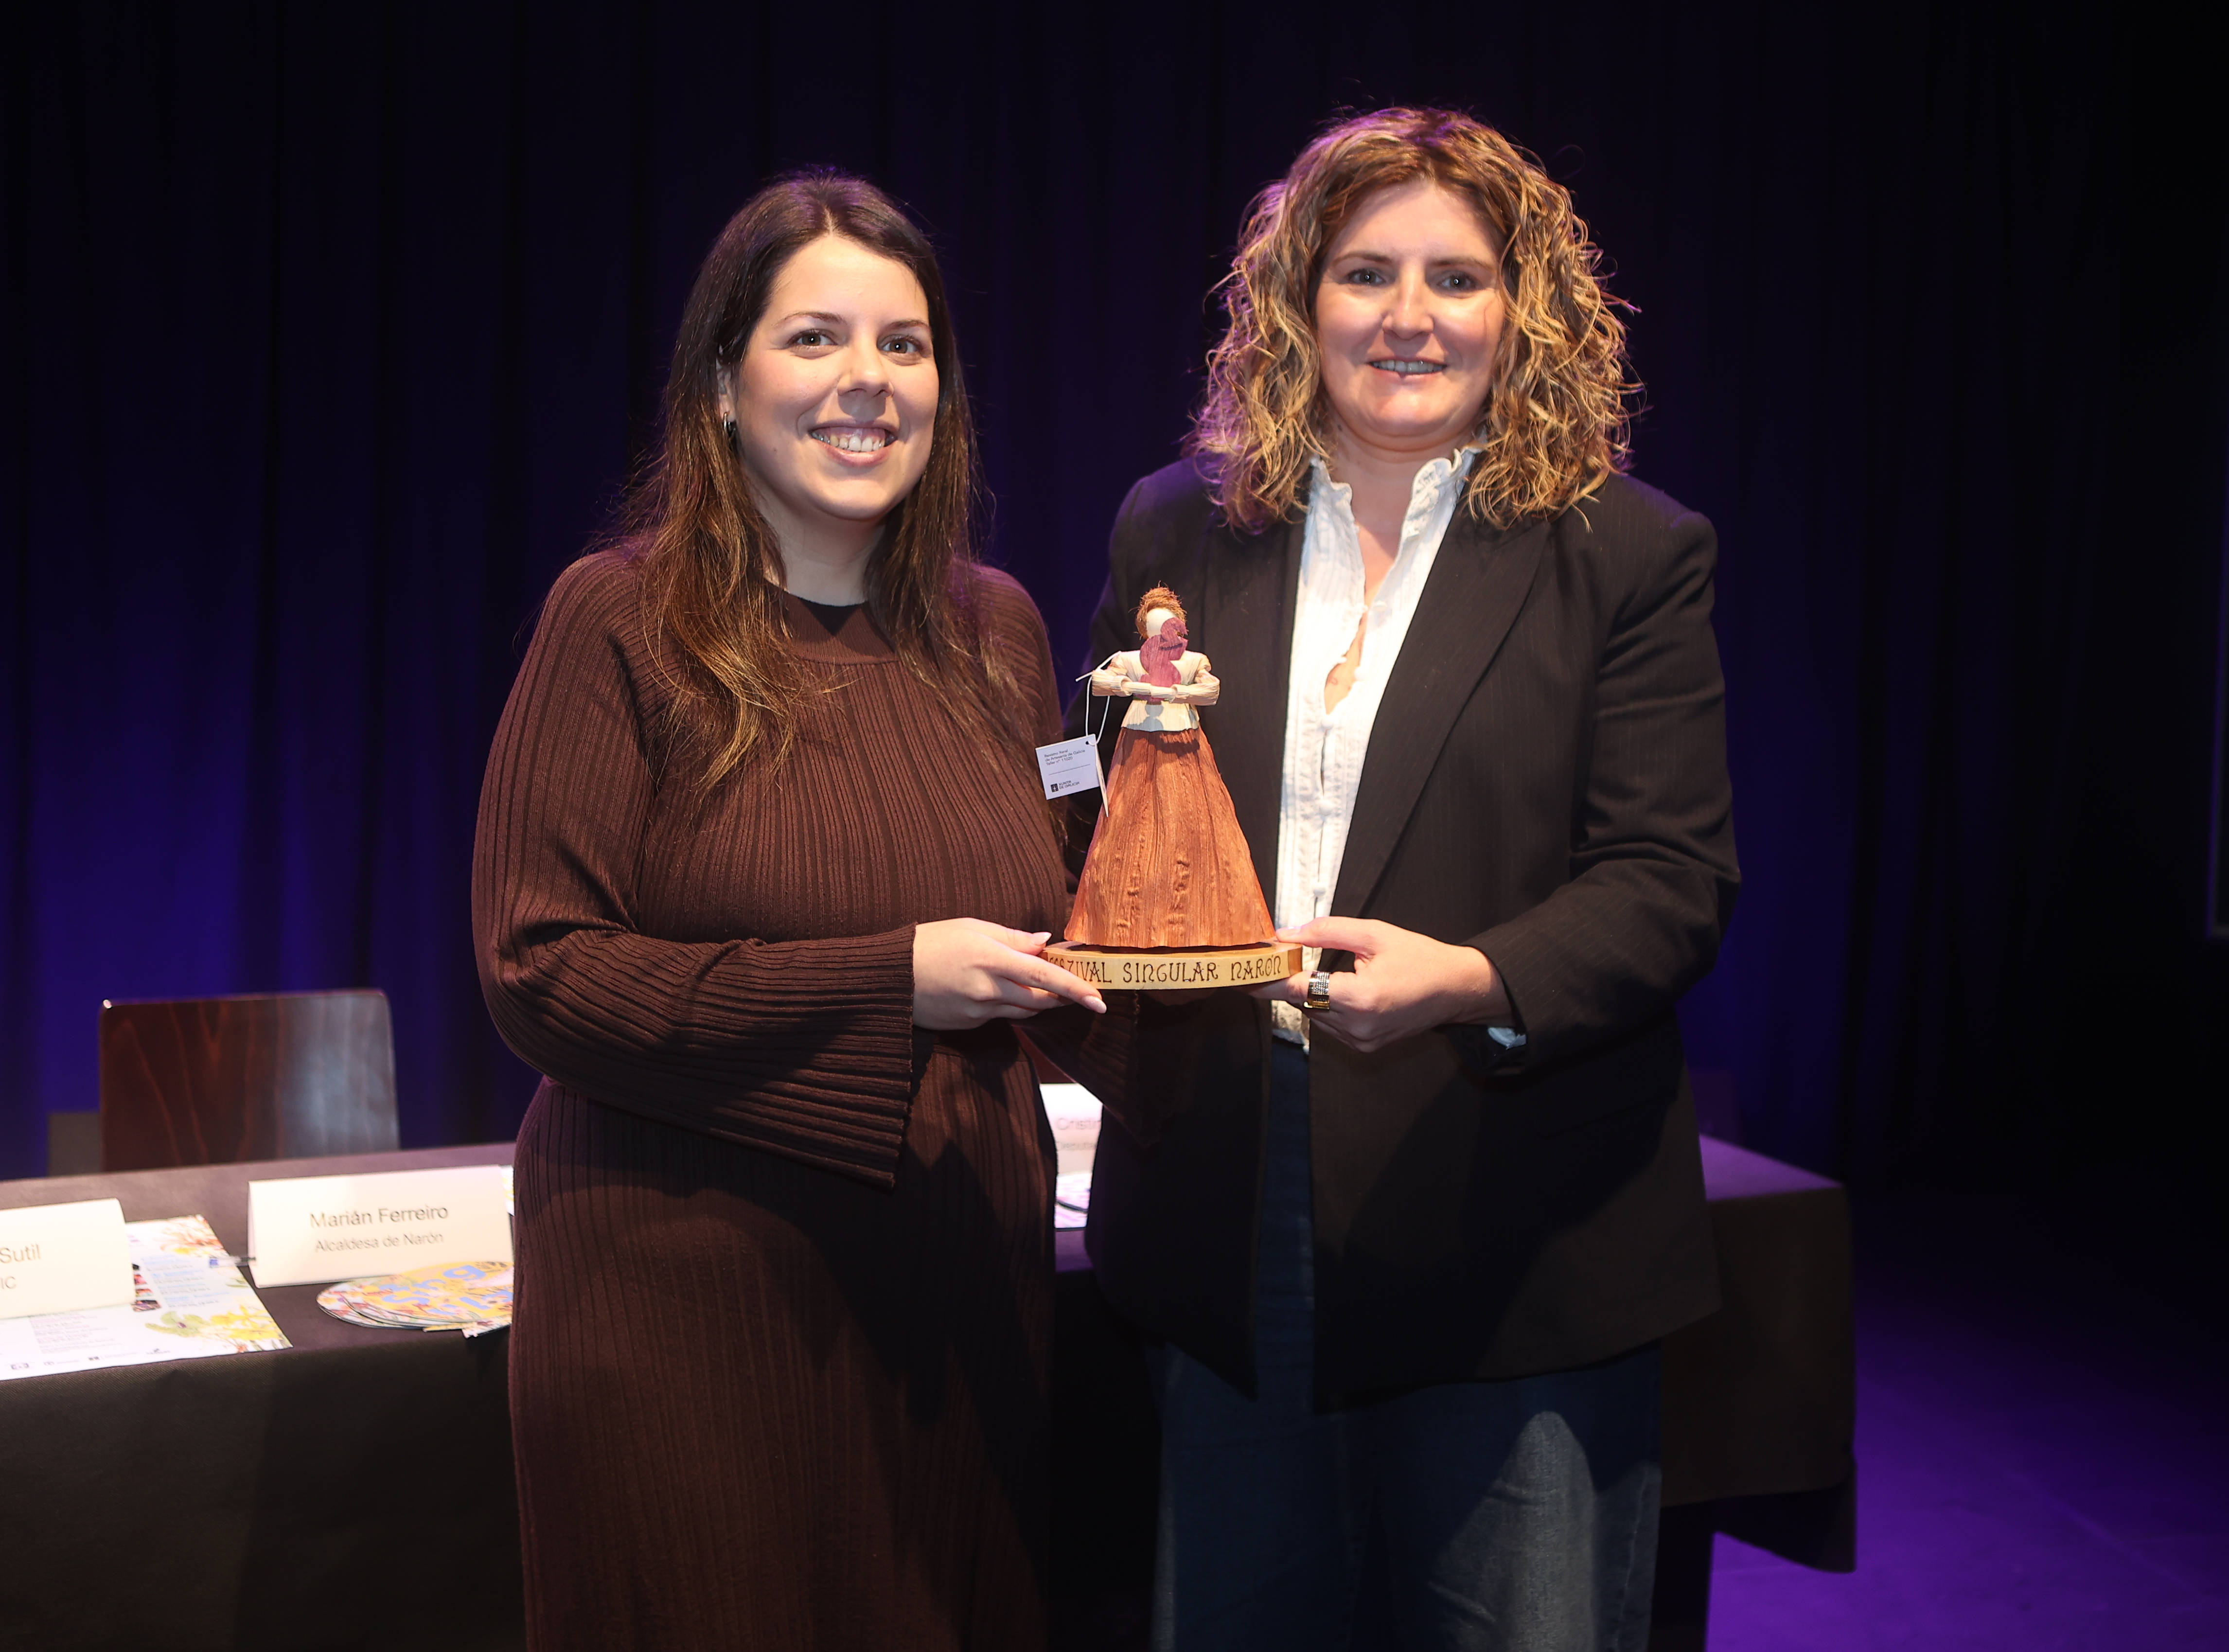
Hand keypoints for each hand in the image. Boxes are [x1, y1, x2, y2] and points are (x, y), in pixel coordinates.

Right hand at [913, 919, 1105, 1029]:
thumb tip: (1044, 940)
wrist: (888, 977)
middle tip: (1074, 989)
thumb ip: (1011, 936)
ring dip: (1036, 1000)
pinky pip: (999, 1016)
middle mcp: (988, 988)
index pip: (1045, 975)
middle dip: (1061, 996)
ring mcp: (978, 1010)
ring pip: (1022, 1010)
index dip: (1075, 988)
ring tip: (1037, 986)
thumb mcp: (970, 927)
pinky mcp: (968, 1024)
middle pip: (1040, 999)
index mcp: (991, 958)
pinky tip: (993, 990)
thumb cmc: (928, 943)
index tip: (1099, 999)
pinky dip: (1007, 1004)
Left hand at [1248, 917, 1508, 1054]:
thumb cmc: (1420, 958)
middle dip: (1296, 980)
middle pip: (1303, 1002)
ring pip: (1315, 1015)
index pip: (1297, 990)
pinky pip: (1331, 1026)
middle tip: (1293, 957)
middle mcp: (1357, 1026)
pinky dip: (1331, 1008)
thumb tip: (1286, 934)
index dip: (1266, 980)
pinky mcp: (1364, 1047)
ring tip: (1341, 974)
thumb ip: (1326, 932)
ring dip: (1315, 994)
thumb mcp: (1374, 934)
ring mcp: (1361, 1041)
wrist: (1456, 989)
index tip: (1243, 973)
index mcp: (1360, 998)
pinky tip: (1351, 991)